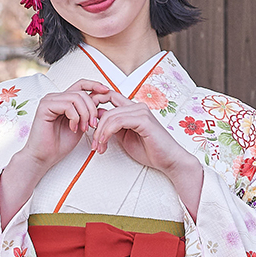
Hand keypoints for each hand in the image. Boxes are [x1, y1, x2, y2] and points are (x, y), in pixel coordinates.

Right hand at [21, 78, 109, 172]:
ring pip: (76, 98)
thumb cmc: (59, 144)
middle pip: (82, 93)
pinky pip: (68, 105)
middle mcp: (56, 97)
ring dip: (84, 115)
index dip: (94, 85)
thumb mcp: (81, 126)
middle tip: (92, 125)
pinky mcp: (45, 106)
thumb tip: (102, 104)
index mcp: (64, 100)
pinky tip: (73, 128)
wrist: (44, 156)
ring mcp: (49, 100)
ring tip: (83, 128)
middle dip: (91, 109)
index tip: (107, 91)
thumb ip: (88, 114)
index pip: (81, 85)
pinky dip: (75, 118)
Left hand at [90, 92, 203, 218]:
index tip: (86, 119)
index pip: (109, 96)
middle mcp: (137, 107)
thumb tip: (96, 119)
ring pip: (110, 115)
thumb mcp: (125, 137)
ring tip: (98, 147)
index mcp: (133, 109)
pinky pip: (119, 121)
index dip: (95, 103)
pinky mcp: (144, 120)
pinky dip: (108, 132)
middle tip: (92, 143)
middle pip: (106, 106)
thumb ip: (113, 127)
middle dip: (95, 125)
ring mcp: (141, 112)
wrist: (169, 160)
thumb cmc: (150, 150)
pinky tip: (104, 142)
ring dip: (100, 132)